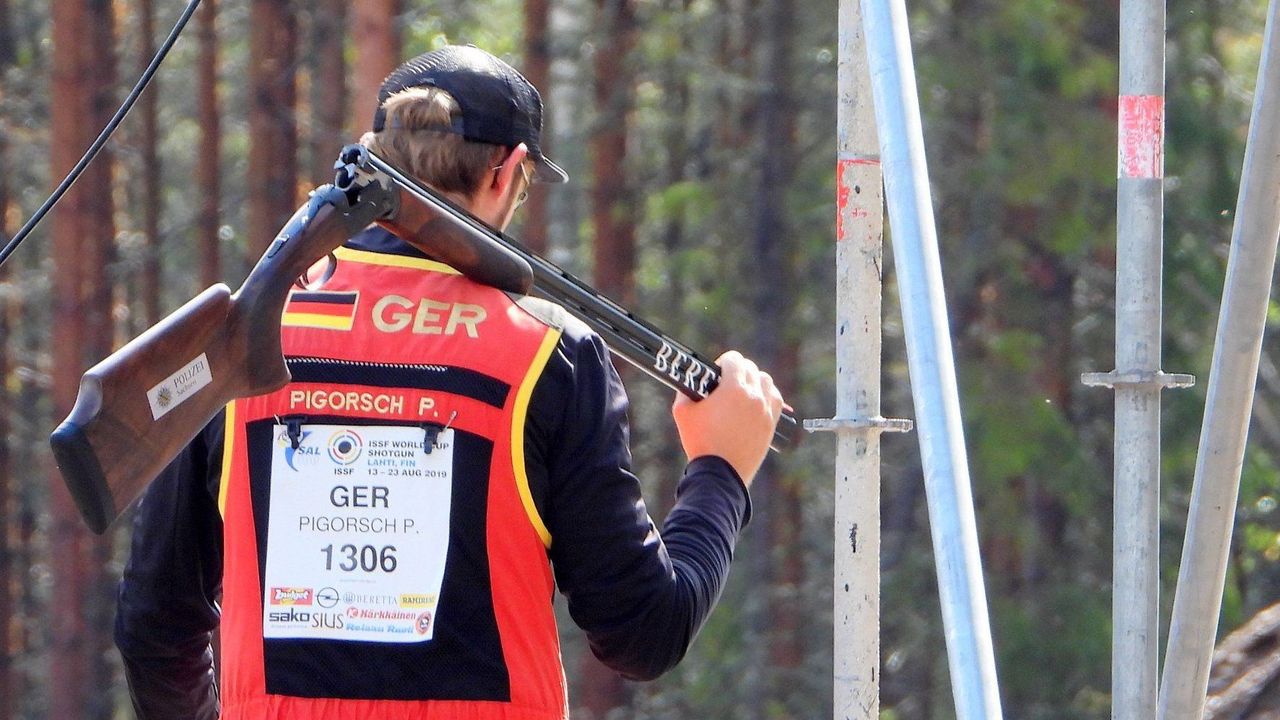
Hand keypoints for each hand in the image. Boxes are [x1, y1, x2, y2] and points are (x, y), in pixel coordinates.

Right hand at [671, 350, 783, 485]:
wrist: (721, 473)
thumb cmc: (700, 442)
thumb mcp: (682, 412)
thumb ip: (686, 390)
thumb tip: (691, 381)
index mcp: (733, 388)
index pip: (734, 359)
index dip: (722, 363)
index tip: (716, 374)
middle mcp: (754, 395)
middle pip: (750, 368)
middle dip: (736, 371)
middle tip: (724, 384)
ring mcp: (766, 410)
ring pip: (766, 381)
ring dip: (754, 380)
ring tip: (742, 391)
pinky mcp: (771, 423)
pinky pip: (776, 398)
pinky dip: (767, 395)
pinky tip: (757, 401)